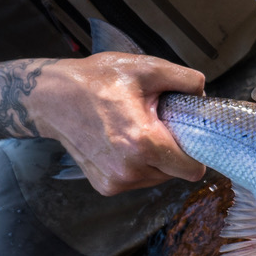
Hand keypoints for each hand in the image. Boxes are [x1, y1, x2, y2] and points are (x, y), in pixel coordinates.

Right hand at [29, 53, 206, 195]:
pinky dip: (138, 165)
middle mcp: (130, 170)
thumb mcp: (145, 68)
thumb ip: (185, 79)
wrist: (51, 98)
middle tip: (159, 127)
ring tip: (138, 133)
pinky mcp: (105, 186)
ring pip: (158, 178)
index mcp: (144, 143)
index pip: (194, 170)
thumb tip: (205, 95)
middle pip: (177, 173)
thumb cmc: (96, 81)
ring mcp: (116, 181)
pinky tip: (123, 144)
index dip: (197, 154)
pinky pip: (138, 180)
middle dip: (175, 153)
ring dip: (156, 160)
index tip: (189, 137)